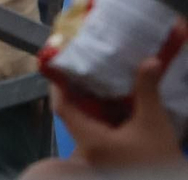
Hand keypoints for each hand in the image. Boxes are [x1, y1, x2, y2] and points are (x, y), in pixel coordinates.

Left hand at [57, 55, 184, 169]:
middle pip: (72, 114)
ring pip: (85, 122)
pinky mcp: (107, 155)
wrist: (169, 178)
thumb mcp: (153, 122)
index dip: (59, 86)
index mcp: (90, 140)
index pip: (63, 109)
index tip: (63, 65)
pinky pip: (96, 130)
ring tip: (97, 79)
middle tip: (83, 68)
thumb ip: (147, 91)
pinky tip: (113, 102)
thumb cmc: (157, 156)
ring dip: (91, 103)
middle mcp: (87, 148)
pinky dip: (102, 115)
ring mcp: (96, 154)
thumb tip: (150, 60)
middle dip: (76, 91)